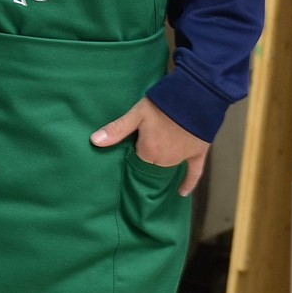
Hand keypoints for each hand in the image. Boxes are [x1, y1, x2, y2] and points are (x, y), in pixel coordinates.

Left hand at [90, 96, 209, 196]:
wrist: (194, 99)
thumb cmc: (162, 105)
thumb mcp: (136, 114)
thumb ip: (117, 129)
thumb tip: (94, 141)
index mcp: (149, 152)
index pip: (136, 158)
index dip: (134, 149)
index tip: (133, 142)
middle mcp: (166, 160)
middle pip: (152, 163)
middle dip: (147, 155)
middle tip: (145, 141)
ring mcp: (182, 158)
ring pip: (168, 166)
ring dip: (162, 162)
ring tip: (158, 152)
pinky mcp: (197, 154)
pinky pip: (193, 174)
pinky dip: (187, 183)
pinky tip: (181, 192)